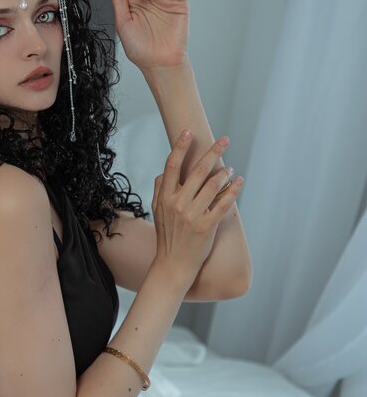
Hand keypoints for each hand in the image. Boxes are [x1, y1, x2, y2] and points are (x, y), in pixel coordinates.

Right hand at [151, 131, 243, 280]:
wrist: (173, 264)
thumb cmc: (167, 236)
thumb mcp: (156, 212)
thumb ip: (160, 190)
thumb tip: (164, 172)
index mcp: (165, 197)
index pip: (172, 166)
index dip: (180, 147)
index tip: (188, 132)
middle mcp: (178, 203)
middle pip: (197, 170)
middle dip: (213, 152)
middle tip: (225, 139)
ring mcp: (192, 215)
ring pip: (212, 185)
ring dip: (224, 172)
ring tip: (230, 168)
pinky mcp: (206, 226)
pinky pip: (223, 203)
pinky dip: (233, 190)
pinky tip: (238, 181)